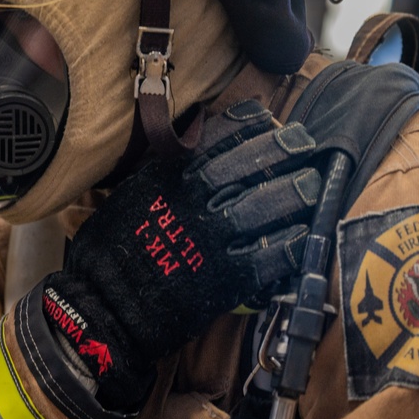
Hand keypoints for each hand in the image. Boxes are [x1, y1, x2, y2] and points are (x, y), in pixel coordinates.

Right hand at [41, 100, 320, 408]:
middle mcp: (194, 198)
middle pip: (250, 163)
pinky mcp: (226, 276)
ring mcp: (212, 236)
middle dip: (283, 149)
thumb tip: (194, 150)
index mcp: (170, 174)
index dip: (250, 124)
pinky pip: (272, 255)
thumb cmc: (113, 244)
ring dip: (296, 192)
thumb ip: (166, 171)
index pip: (219, 137)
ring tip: (314, 186)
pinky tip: (306, 234)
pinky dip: (293, 244)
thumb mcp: (132, 191)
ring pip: (267, 204)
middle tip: (304, 143)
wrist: (104, 300)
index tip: (268, 118)